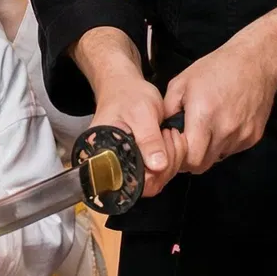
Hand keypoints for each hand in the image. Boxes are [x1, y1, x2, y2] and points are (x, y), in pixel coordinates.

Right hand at [91, 72, 184, 197]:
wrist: (125, 90)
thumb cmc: (127, 97)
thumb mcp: (141, 113)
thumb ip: (149, 139)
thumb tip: (158, 166)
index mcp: (104, 157)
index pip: (129, 182)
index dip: (153, 170)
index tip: (163, 140)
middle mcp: (114, 168)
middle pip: (146, 186)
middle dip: (167, 162)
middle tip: (169, 134)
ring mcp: (128, 169)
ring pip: (156, 182)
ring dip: (172, 160)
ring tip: (168, 133)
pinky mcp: (140, 167)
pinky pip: (159, 175)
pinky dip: (172, 159)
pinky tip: (168, 139)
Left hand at [165, 37, 276, 174]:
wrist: (254, 61)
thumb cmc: (217, 68)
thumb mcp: (181, 83)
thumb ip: (167, 110)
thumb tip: (159, 131)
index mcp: (204, 116)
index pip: (189, 160)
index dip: (179, 158)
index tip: (176, 145)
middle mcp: (225, 129)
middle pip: (203, 165)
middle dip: (191, 157)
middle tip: (187, 142)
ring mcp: (242, 135)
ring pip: (218, 158)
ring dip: (208, 150)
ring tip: (206, 128)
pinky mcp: (253, 136)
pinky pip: (233, 150)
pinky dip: (224, 144)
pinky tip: (222, 124)